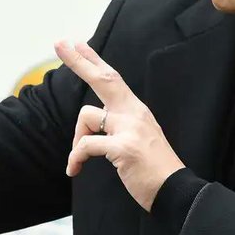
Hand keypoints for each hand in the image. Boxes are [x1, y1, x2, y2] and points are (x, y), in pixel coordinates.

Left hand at [55, 40, 185, 212]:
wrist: (175, 191)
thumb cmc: (153, 169)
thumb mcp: (139, 137)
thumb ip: (119, 124)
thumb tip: (93, 121)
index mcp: (136, 110)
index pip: (112, 77)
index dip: (94, 59)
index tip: (77, 43)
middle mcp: (134, 113)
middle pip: (103, 78)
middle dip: (78, 61)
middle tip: (59, 43)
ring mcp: (130, 128)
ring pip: (86, 117)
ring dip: (75, 139)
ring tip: (78, 159)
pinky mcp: (123, 147)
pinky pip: (85, 145)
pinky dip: (75, 157)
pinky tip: (75, 169)